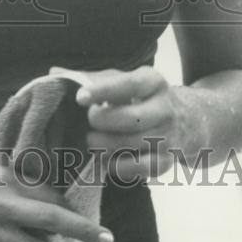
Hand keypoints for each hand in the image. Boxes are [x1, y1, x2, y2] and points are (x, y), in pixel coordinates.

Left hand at [53, 66, 186, 181]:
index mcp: (152, 81)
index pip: (128, 85)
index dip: (103, 91)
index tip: (80, 97)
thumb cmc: (140, 97)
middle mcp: (165, 107)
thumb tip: (54, 72)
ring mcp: (169, 136)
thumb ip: (90, 78)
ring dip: (105, 145)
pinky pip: (142, 169)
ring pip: (133, 144)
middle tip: (89, 122)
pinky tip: (106, 160)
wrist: (186, 120)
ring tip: (91, 141)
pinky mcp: (167, 161)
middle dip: (103, 121)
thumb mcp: (122, 80)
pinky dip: (119, 167)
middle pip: (132, 118)